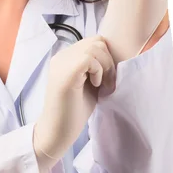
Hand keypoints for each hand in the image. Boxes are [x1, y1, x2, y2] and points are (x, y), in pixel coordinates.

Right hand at [33, 35, 115, 162]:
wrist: (58, 131)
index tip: (107, 77)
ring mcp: (62, 63)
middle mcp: (61, 56)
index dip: (106, 56)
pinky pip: (89, 58)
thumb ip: (95, 66)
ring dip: (105, 66)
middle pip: (97, 41)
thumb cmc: (74, 111)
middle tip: (107, 82)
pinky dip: (98, 71)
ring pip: (95, 47)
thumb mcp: (88, 83)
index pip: (93, 41)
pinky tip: (95, 85)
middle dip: (108, 60)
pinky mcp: (66, 73)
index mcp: (66, 57)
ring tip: (102, 85)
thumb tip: (114, 54)